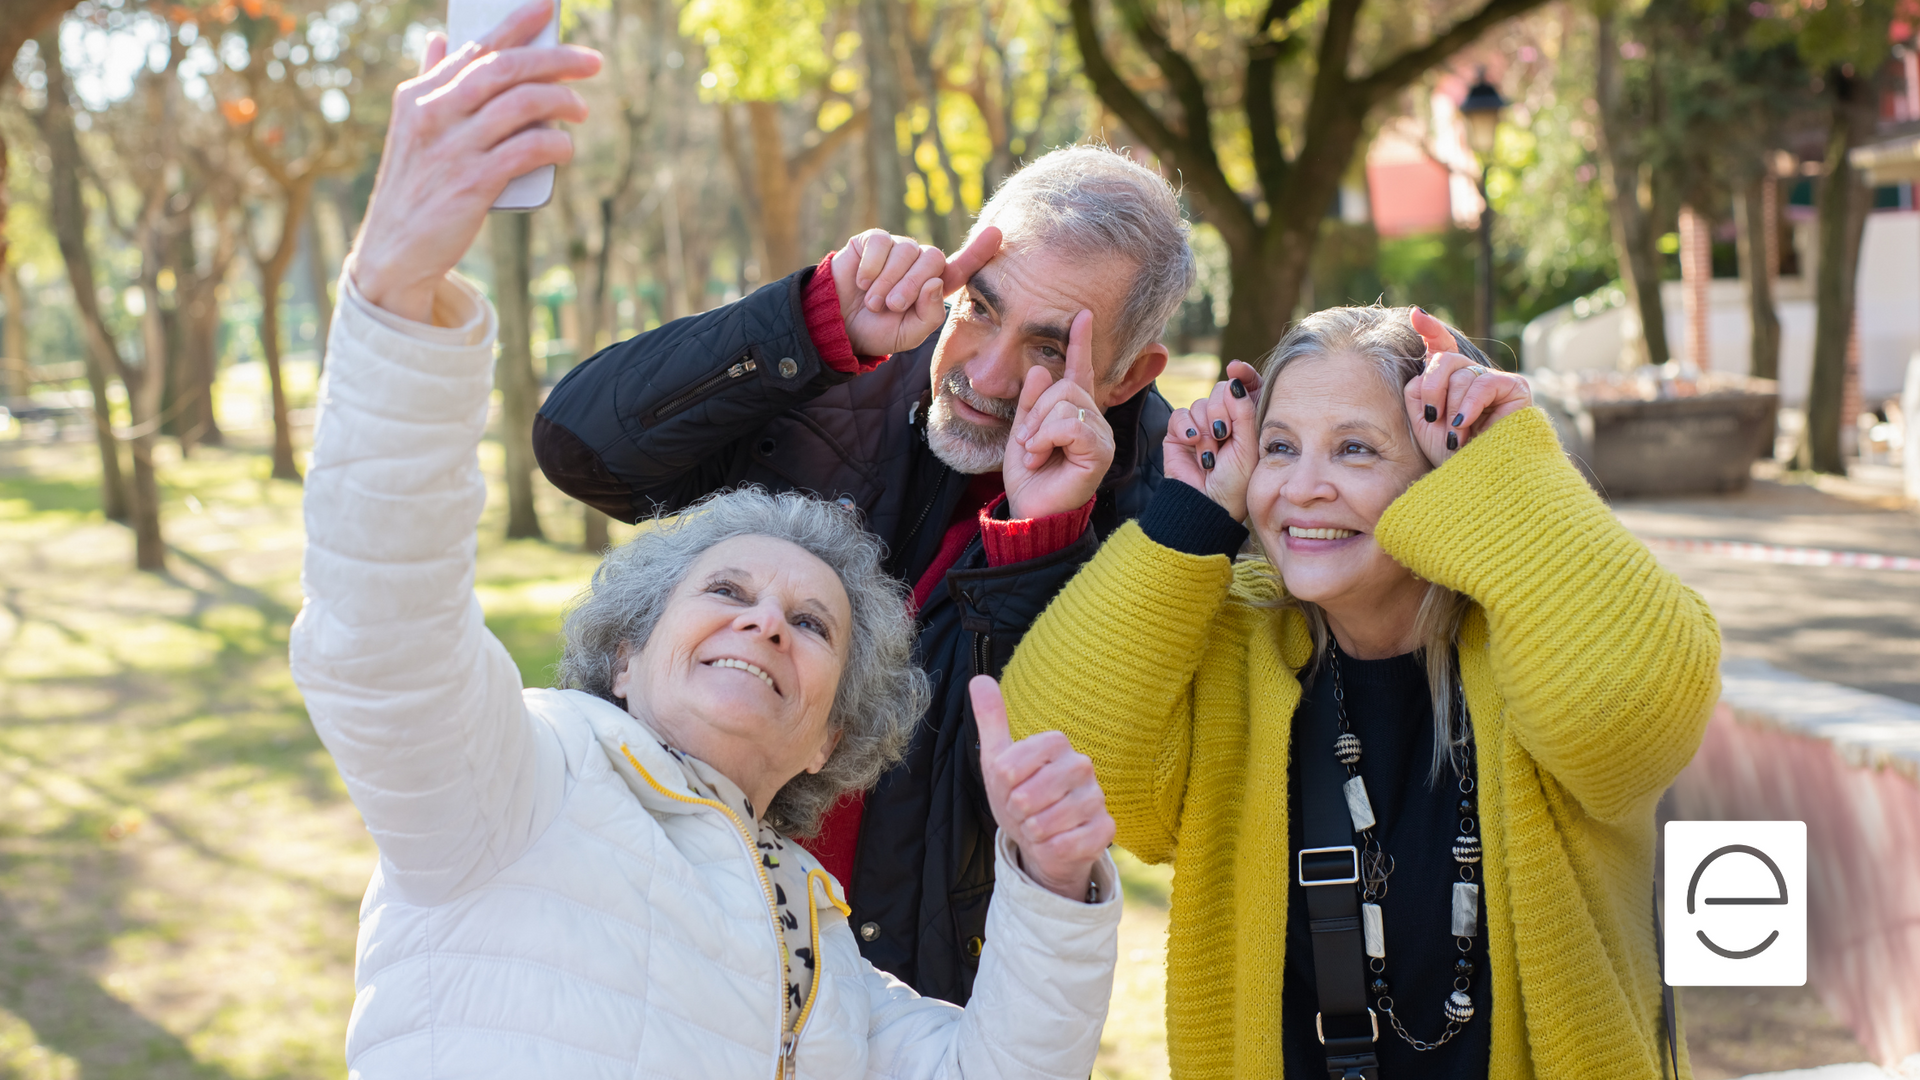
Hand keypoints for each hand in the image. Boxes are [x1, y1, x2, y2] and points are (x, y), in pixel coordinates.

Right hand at [349, 0, 600, 322]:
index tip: (548, 7)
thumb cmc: (414, 187)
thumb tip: (437, 38)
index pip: (476, 48)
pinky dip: (554, 143)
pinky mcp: (472, 184)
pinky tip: (566, 147)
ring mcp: (453, 149)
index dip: (516, 24)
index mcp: (419, 96)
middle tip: (591, 61)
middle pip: (505, 69)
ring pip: (521, 104)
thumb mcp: (411, 129)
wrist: (395, 250)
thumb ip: (429, 83)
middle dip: (555, 59)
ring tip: (581, 109)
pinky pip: (527, 150)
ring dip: (562, 101)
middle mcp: (433, 114)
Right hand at [829, 226, 1000, 355]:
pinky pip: (882, 243)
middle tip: (892, 306)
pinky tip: (862, 282)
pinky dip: (872, 266)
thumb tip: (935, 282)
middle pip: (932, 259)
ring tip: (873, 301)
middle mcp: (920, 264)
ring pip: (906, 251)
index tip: (996, 233)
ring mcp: (897, 249)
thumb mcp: (909, 334)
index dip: (979, 251)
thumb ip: (929, 314)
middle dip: (912, 285)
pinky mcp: (873, 240)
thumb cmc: (878, 331)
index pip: (962, 267)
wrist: (839, 325)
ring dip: (888, 281)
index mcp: (934, 286)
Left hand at [972, 675, 1114, 901]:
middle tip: (1023, 811)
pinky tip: (1055, 842)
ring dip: (1032, 832)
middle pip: (1024, 797)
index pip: (1008, 768)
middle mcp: (1082, 765)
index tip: (1010, 788)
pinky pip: (1065, 845)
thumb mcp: (998, 760)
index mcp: (1056, 743)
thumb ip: (991, 720)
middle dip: (1015, 813)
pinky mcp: (1105, 829)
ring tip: (1038, 826)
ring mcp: (1096, 798)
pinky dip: (1049, 849)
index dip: (1001, 787)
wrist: (1043, 840)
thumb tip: (979, 679)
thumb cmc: (1021, 796)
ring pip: (1044, 824)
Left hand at [1002, 310, 1113, 519]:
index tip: (1082, 315)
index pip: (1080, 371)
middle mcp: (1093, 420)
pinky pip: (1071, 424)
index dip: (1080, 343)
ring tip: (1034, 452)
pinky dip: (1047, 438)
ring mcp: (1100, 435)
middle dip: (1036, 411)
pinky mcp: (1100, 451)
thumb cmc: (1030, 476)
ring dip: (1038, 428)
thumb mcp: (1022, 430)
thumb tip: (1039, 368)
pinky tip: (1041, 456)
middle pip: (1065, 386)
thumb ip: (1031, 401)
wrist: (1030, 509)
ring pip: (1066, 403)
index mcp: (1074, 412)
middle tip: (1028, 442)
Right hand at [1163, 360, 1261, 521]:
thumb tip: (1235, 380)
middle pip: (1220, 391)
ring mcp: (1201, 426)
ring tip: (1210, 454)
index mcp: (1247, 421)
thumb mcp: (1248, 446)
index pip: (1246, 387)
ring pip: (1200, 403)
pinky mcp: (1179, 433)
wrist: (1206, 504)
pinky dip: (1187, 428)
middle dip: (1222, 411)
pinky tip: (1193, 444)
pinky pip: (1180, 415)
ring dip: (1205, 429)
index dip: (1243, 375)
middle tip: (1223, 435)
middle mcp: (1224, 420)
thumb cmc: (1235, 482)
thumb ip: (1244, 411)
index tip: (1237, 368)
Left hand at [1403, 308, 1531, 466]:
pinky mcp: (1515, 388)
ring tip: (1456, 436)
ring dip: (1452, 408)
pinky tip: (1465, 424)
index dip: (1431, 329)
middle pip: (1444, 358)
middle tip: (1433, 418)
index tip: (1416, 315)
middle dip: (1432, 388)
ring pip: (1461, 374)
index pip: (1442, 347)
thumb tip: (1428, 357)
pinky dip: (1469, 405)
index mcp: (1450, 382)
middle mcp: (1473, 377)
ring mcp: (1495, 380)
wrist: (1475, 480)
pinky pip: (1483, 383)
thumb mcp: (1423, 420)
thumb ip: (1419, 388)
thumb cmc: (1449, 455)